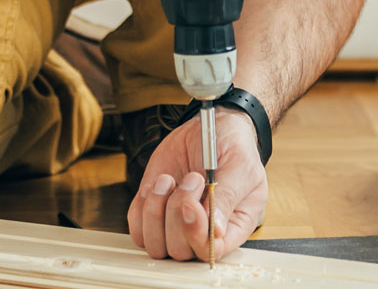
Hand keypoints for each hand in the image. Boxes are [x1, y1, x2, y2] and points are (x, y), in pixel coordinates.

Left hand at [127, 109, 267, 261]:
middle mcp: (202, 231)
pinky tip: (158, 183)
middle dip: (177, 213)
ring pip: (155, 244)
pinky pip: (138, 227)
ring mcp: (176, 223)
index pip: (211, 252)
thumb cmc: (233, 146)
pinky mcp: (155, 211)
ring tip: (169, 180)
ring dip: (156, 211)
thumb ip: (227, 197)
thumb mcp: (240, 166)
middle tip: (192, 178)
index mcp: (232, 226)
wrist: (211, 126)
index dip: (196, 235)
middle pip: (180, 250)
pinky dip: (142, 206)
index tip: (190, 205)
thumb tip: (216, 231)